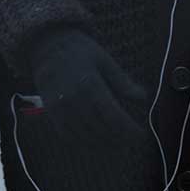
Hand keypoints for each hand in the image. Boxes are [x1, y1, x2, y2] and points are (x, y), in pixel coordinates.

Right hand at [29, 28, 147, 147]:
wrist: (46, 45)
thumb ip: (123, 81)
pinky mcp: (51, 111)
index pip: (114, 117)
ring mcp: (60, 107)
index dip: (130, 131)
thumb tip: (143, 98)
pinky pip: (68, 135)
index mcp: (90, 84)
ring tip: (118, 145)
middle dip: (120, 140)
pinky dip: (83, 143)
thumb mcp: (104, 60)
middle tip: (132, 141)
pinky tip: (96, 142)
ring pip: (85, 136)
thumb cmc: (79, 51)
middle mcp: (74, 99)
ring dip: (103, 145)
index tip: (142, 136)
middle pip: (102, 130)